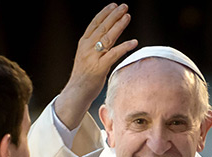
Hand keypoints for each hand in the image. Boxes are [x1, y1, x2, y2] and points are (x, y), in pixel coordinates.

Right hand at [55, 3, 137, 129]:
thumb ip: (94, 47)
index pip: (94, 24)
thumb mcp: (86, 58)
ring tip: (128, 17)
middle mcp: (87, 48)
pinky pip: (114, 54)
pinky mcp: (99, 68)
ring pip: (107, 37)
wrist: (76, 93)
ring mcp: (93, 57)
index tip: (114, 5)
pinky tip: (134, 42)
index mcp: (83, 44)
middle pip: (102, 27)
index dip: (104, 13)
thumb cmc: (84, 77)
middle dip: (114, 15)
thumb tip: (106, 39)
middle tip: (124, 7)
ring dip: (119, 26)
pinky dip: (124, 47)